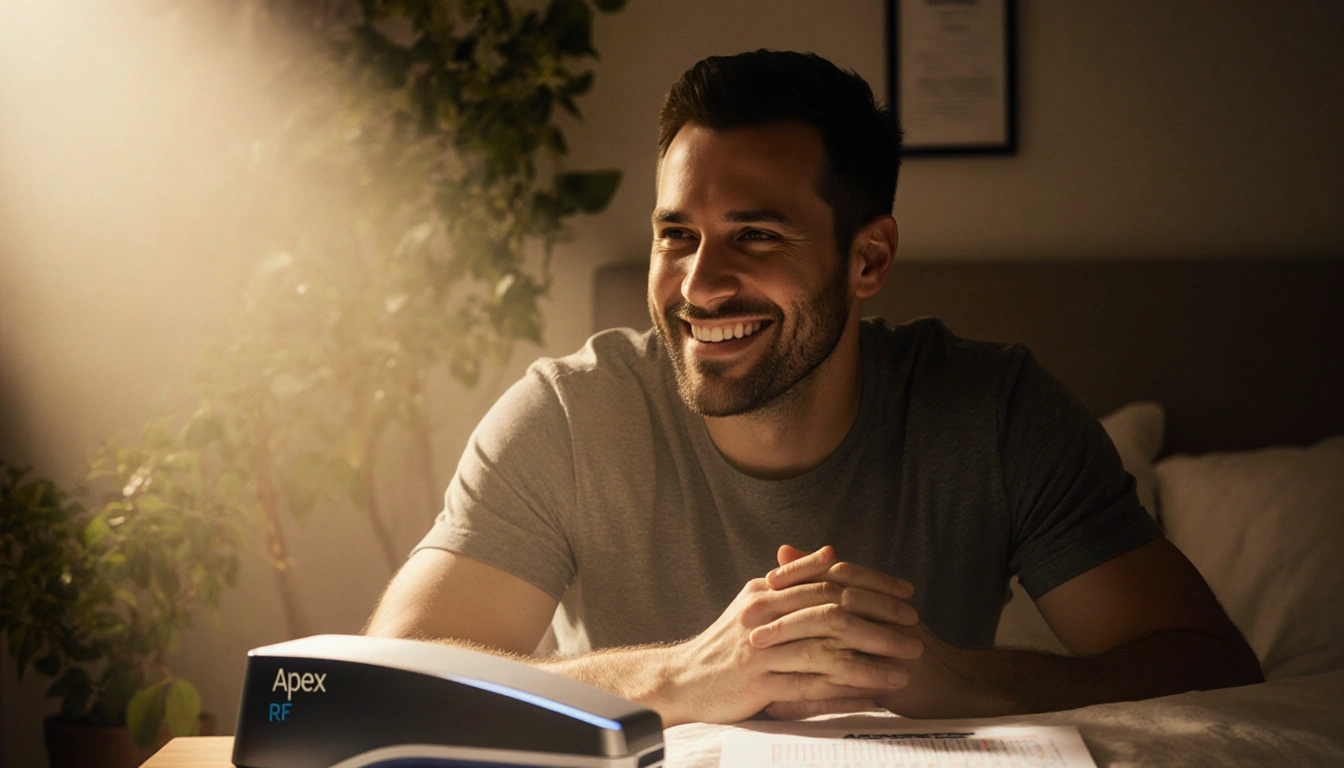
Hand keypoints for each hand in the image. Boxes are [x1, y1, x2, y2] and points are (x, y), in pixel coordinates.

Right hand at [664, 546, 916, 724]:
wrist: (682, 680)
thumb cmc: (724, 643)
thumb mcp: (754, 602)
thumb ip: (791, 579)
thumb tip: (828, 553)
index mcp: (766, 591)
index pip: (829, 581)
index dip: (871, 585)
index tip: (906, 592)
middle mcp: (765, 616)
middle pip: (834, 614)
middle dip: (880, 621)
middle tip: (916, 629)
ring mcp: (762, 651)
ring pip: (828, 654)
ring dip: (871, 662)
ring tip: (905, 668)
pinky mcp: (759, 685)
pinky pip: (812, 690)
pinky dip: (845, 693)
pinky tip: (872, 697)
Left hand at [765, 545, 1005, 719]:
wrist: (947, 684)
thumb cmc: (901, 641)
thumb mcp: (862, 606)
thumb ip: (823, 578)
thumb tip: (782, 549)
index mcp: (872, 596)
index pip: (830, 577)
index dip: (796, 578)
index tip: (762, 585)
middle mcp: (879, 617)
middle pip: (828, 608)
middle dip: (784, 617)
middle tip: (747, 623)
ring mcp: (884, 650)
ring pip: (832, 649)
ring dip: (790, 656)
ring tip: (757, 661)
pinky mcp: (885, 685)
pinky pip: (838, 695)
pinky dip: (804, 703)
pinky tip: (775, 707)